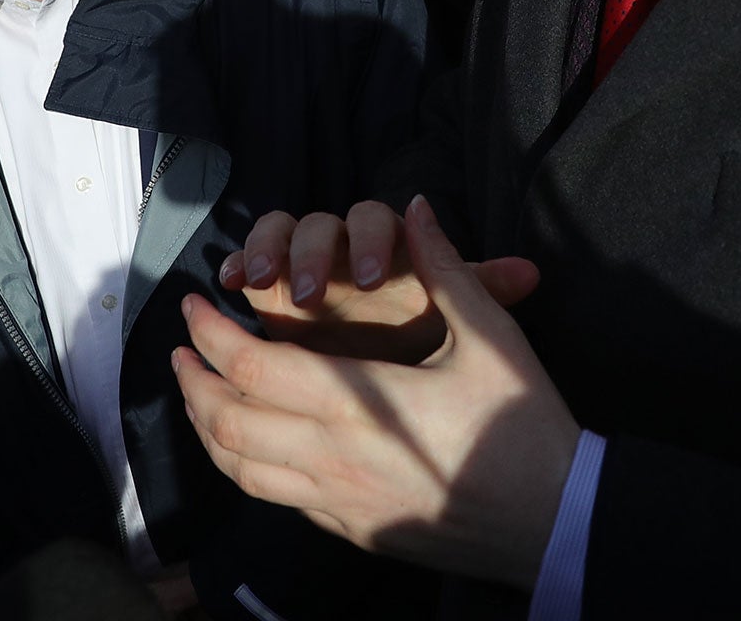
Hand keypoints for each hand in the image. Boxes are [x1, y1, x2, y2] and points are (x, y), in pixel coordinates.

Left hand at [177, 195, 579, 589]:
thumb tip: (416, 208)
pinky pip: (273, 499)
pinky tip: (248, 446)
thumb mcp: (491, 337)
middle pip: (227, 421)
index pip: (252, 365)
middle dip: (192, 380)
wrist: (559, 523)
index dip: (210, 333)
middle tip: (181, 346)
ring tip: (196, 393)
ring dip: (206, 427)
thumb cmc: (526, 428)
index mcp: (358, 401)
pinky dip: (242, 466)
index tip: (193, 305)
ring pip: (240, 469)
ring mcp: (338, 503)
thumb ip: (445, 269)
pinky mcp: (352, 531)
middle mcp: (333, 457)